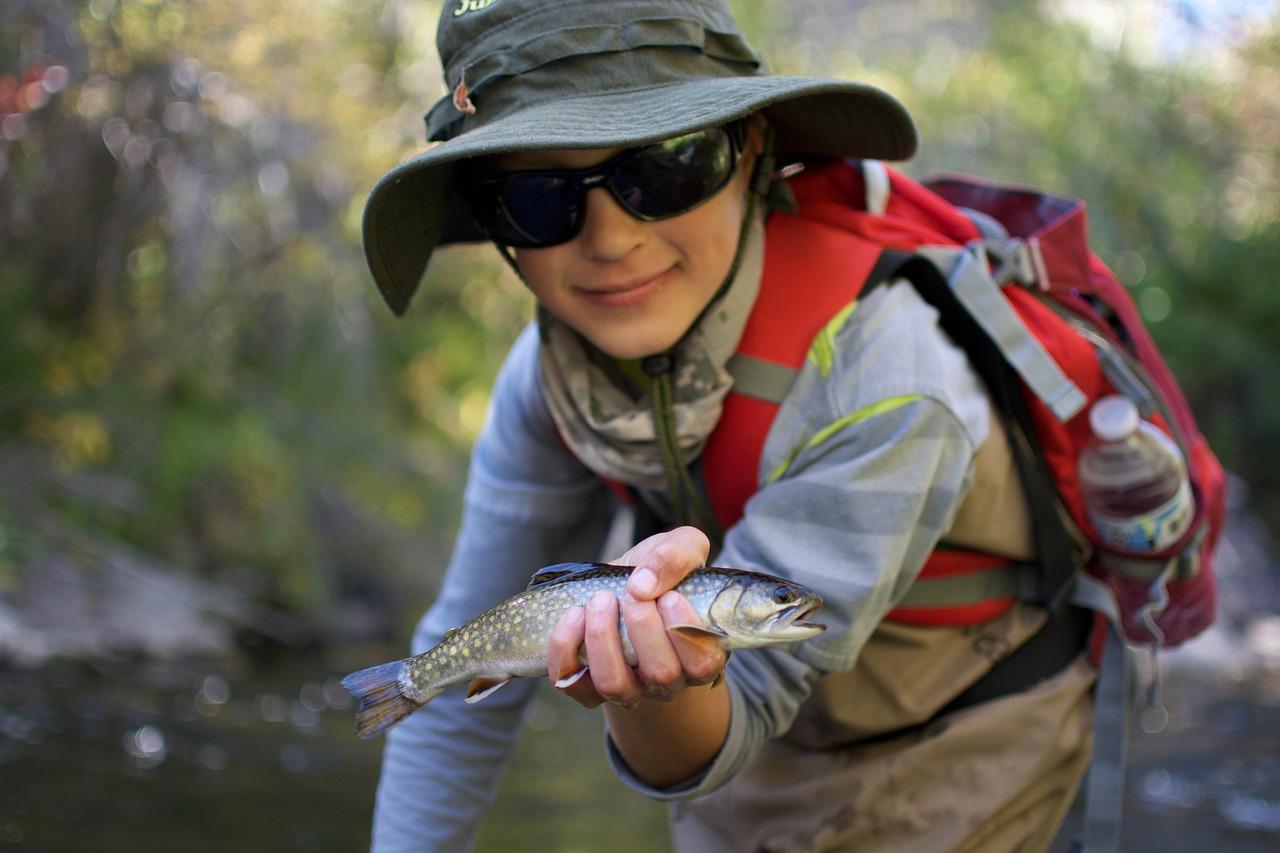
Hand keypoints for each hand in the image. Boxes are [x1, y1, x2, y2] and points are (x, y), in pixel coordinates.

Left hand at [547, 526, 726, 708]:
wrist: (623, 588)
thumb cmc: (660, 573)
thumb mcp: (681, 548)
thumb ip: (677, 554)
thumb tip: (642, 585)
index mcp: (701, 651)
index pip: (703, 663)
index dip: (684, 629)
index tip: (669, 596)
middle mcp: (668, 680)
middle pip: (661, 674)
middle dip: (642, 628)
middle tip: (631, 593)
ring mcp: (629, 690)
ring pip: (615, 685)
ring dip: (603, 639)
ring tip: (600, 600)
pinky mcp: (589, 688)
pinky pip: (572, 682)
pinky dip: (566, 648)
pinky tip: (574, 615)